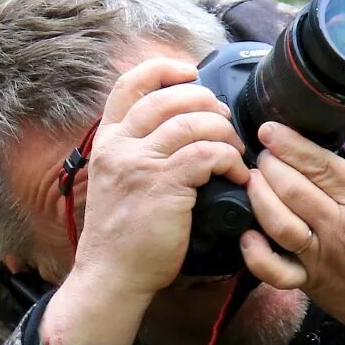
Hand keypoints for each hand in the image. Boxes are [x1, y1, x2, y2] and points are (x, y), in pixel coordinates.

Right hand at [40, 58, 248, 344]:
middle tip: (225, 121)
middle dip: (206, 102)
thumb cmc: (122, 235)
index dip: (163, 69)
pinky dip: (230, 159)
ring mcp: (139, 165)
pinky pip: (207, 155)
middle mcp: (119, 146)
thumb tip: (177, 128)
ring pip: (193, 123)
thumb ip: (137, 151)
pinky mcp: (163, 186)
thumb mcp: (117, 181)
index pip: (129, 85)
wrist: (111, 275)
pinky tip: (237, 174)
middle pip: (169, 98)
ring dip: (224, 132)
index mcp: (107, 141)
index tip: (190, 72)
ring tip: (235, 151)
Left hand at [240, 120, 344, 344]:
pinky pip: (274, 270)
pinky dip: (255, 253)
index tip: (270, 129)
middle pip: (293, 187)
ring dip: (259, 196)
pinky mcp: (310, 281)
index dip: (290, 143)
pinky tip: (248, 233)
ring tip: (254, 179)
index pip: (320, 164)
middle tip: (263, 150)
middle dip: (270, 163)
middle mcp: (339, 226)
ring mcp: (321, 256)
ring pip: (278, 221)